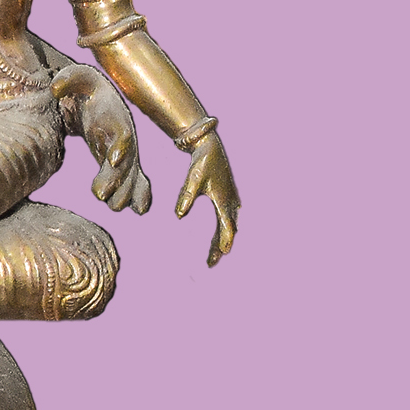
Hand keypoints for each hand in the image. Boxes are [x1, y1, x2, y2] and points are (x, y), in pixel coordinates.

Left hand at [53, 64, 152, 213]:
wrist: (98, 98)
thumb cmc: (85, 87)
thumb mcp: (76, 78)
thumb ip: (67, 80)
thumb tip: (54, 88)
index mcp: (115, 116)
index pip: (121, 132)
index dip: (119, 146)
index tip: (112, 161)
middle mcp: (126, 136)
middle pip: (126, 161)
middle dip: (116, 179)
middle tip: (100, 196)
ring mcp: (126, 151)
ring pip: (130, 176)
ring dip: (124, 192)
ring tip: (112, 206)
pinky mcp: (122, 163)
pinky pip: (136, 181)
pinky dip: (140, 195)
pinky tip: (140, 210)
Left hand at [177, 132, 239, 265]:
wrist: (209, 146)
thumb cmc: (201, 162)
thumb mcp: (193, 178)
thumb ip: (186, 196)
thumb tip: (178, 216)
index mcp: (224, 199)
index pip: (227, 226)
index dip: (224, 241)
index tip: (221, 254)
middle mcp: (231, 201)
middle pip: (229, 230)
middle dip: (220, 246)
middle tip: (210, 263)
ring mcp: (232, 199)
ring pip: (229, 225)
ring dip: (221, 240)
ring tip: (212, 256)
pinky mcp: (228, 197)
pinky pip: (227, 219)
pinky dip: (222, 231)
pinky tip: (215, 239)